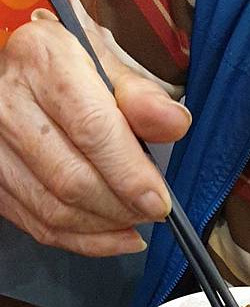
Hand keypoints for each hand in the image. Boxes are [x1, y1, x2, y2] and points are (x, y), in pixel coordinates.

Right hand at [0, 16, 190, 255]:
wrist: (23, 74)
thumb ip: (143, 98)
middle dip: (122, 207)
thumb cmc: (70, 69)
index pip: (92, 130)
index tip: (158, 201)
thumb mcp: (110, 66)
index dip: (130, 174)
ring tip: (135, 219)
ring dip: (106, 228)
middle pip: (71, 180)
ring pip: (55, 211)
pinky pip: (41, 226)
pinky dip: (85, 241)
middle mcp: (10, 106)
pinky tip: (115, 237)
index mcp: (46, 64)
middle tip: (152, 211)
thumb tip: (175, 123)